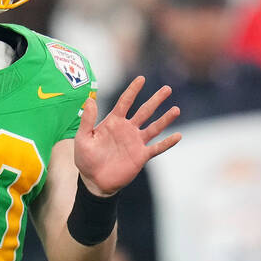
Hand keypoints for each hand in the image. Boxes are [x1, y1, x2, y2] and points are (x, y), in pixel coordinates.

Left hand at [74, 76, 180, 196]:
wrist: (94, 181)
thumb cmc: (86, 158)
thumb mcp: (83, 138)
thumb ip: (88, 120)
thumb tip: (90, 100)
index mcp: (113, 122)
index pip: (125, 102)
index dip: (133, 90)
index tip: (141, 79)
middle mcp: (127, 129)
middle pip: (144, 111)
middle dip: (156, 100)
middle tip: (167, 89)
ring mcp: (136, 142)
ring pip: (154, 127)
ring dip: (165, 119)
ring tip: (176, 109)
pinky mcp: (141, 156)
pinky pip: (157, 148)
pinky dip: (167, 143)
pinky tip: (178, 136)